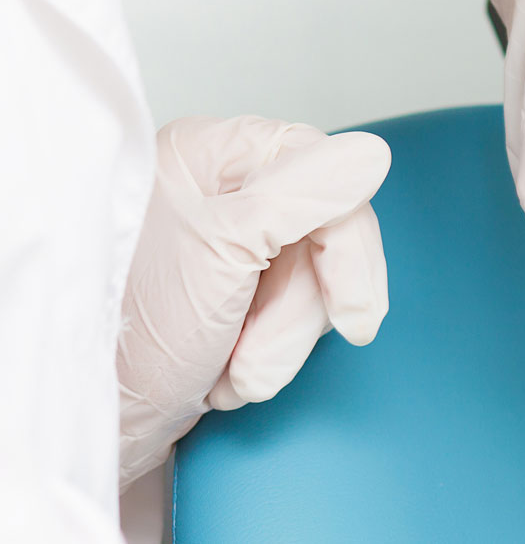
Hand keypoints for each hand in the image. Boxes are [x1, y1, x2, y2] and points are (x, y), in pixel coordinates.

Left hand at [117, 116, 390, 488]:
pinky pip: (297, 314)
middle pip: (326, 236)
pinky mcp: (239, 290)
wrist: (104, 419)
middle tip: (258, 357)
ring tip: (235, 369)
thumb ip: (301, 197)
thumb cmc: (133, 336)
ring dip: (282, 343)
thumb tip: (368, 155)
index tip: (351, 310)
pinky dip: (272, 353)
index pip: (324, 175)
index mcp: (210, 156)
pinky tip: (232, 369)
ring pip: (315, 283)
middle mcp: (222, 189)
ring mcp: (232, 242)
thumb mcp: (222, 252)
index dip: (347, 246)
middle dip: (298, 313)